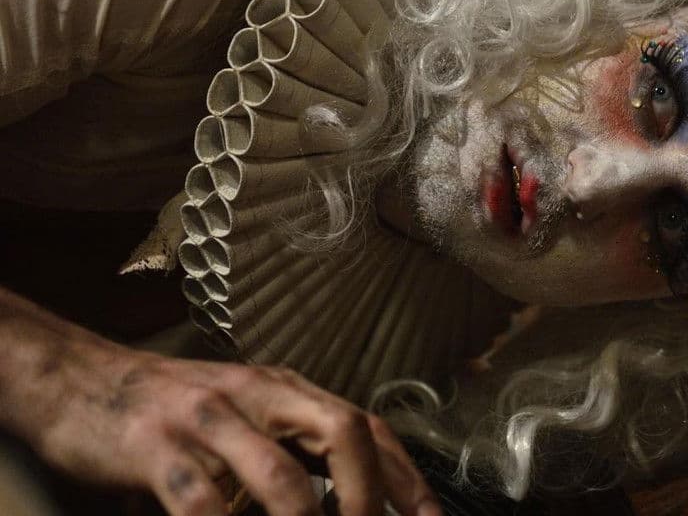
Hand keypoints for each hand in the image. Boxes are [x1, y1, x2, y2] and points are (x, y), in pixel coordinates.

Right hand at [0, 289, 439, 515]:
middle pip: (342, 432)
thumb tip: (356, 502)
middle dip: (370, 496)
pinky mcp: (155, 448)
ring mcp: (207, 419)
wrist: (83, 381)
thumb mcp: (249, 418)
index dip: (408, 477)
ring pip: (278, 473)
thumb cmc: (176, 411)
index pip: (369, 426)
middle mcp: (259, 395)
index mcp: (289, 390)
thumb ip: (296, 451)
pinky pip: (201, 503)